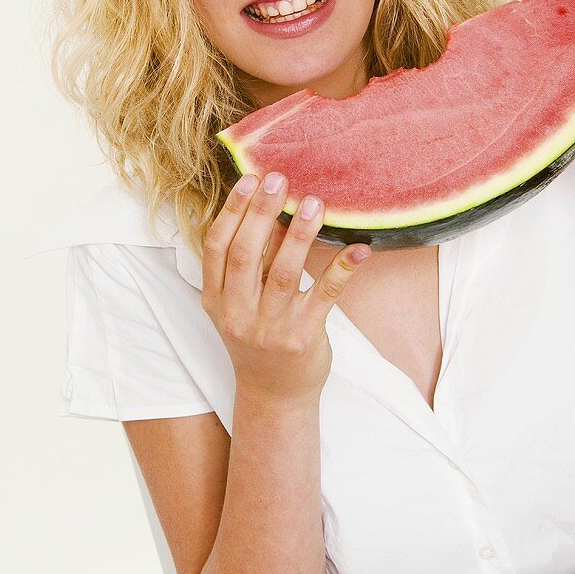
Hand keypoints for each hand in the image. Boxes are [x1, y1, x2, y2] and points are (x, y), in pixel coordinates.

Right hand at [201, 171, 371, 404]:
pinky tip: (358, 248)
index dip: (233, 211)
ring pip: (285, 271)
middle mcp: (238, 313)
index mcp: (216, 300)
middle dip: (262, 212)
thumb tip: (270, 210)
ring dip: (300, 233)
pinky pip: (325, 295)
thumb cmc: (256, 338)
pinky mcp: (303, 338)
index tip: (249, 179)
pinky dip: (342, 269)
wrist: (273, 394)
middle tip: (279, 179)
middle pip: (247, 253)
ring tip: (314, 202)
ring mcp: (270, 328)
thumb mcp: (238, 304)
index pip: (217, 247)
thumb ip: (247, 265)